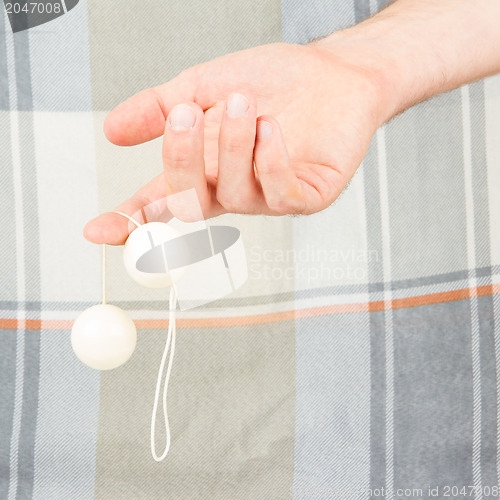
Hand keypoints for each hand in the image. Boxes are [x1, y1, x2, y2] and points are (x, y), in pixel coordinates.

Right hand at [84, 42, 386, 244]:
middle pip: (190, 200)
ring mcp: (268, 198)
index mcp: (204, 170)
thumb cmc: (271, 82)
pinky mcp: (305, 197)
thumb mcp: (204, 84)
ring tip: (241, 103)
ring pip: (234, 194)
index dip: (128, 220)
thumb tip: (112, 129)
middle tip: (185, 113)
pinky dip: (269, 161)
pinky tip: (271, 129)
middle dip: (181, 157)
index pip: (161, 201)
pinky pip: (278, 194)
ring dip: (230, 146)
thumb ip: (159, 107)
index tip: (96, 231)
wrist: (331, 73)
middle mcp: (231, 190)